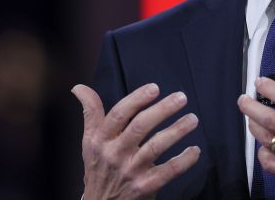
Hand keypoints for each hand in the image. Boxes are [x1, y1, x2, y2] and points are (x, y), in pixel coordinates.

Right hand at [72, 83, 200, 198]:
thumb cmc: (98, 168)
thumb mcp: (90, 141)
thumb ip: (90, 113)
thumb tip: (79, 87)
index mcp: (101, 140)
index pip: (119, 114)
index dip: (137, 99)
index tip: (155, 88)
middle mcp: (115, 154)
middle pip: (140, 127)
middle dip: (162, 110)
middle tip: (182, 97)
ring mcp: (131, 171)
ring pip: (156, 147)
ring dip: (177, 131)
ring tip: (192, 119)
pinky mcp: (145, 187)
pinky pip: (168, 172)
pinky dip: (184, 161)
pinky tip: (195, 150)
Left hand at [237, 53, 274, 195]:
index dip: (269, 87)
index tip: (261, 82)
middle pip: (268, 119)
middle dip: (250, 106)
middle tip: (243, 99)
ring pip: (266, 140)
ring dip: (254, 127)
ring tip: (250, 118)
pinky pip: (271, 165)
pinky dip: (263, 155)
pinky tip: (264, 147)